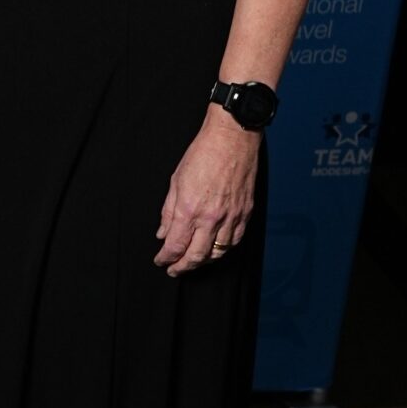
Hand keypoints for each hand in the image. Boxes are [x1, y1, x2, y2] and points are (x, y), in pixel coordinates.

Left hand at [154, 110, 260, 276]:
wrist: (232, 138)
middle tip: (174, 269)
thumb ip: (168, 211)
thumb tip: (162, 233)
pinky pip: (235, 241)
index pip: (175, 245)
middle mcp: (211, 217)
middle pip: (196, 256)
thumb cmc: (202, 154)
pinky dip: (223, 250)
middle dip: (182, 267)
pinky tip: (215, 249)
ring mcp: (231, 216)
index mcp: (190, 208)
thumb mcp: (175, 181)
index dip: (166, 258)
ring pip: (218, 253)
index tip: (161, 261)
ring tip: (193, 261)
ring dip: (203, 261)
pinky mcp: (245, 213)